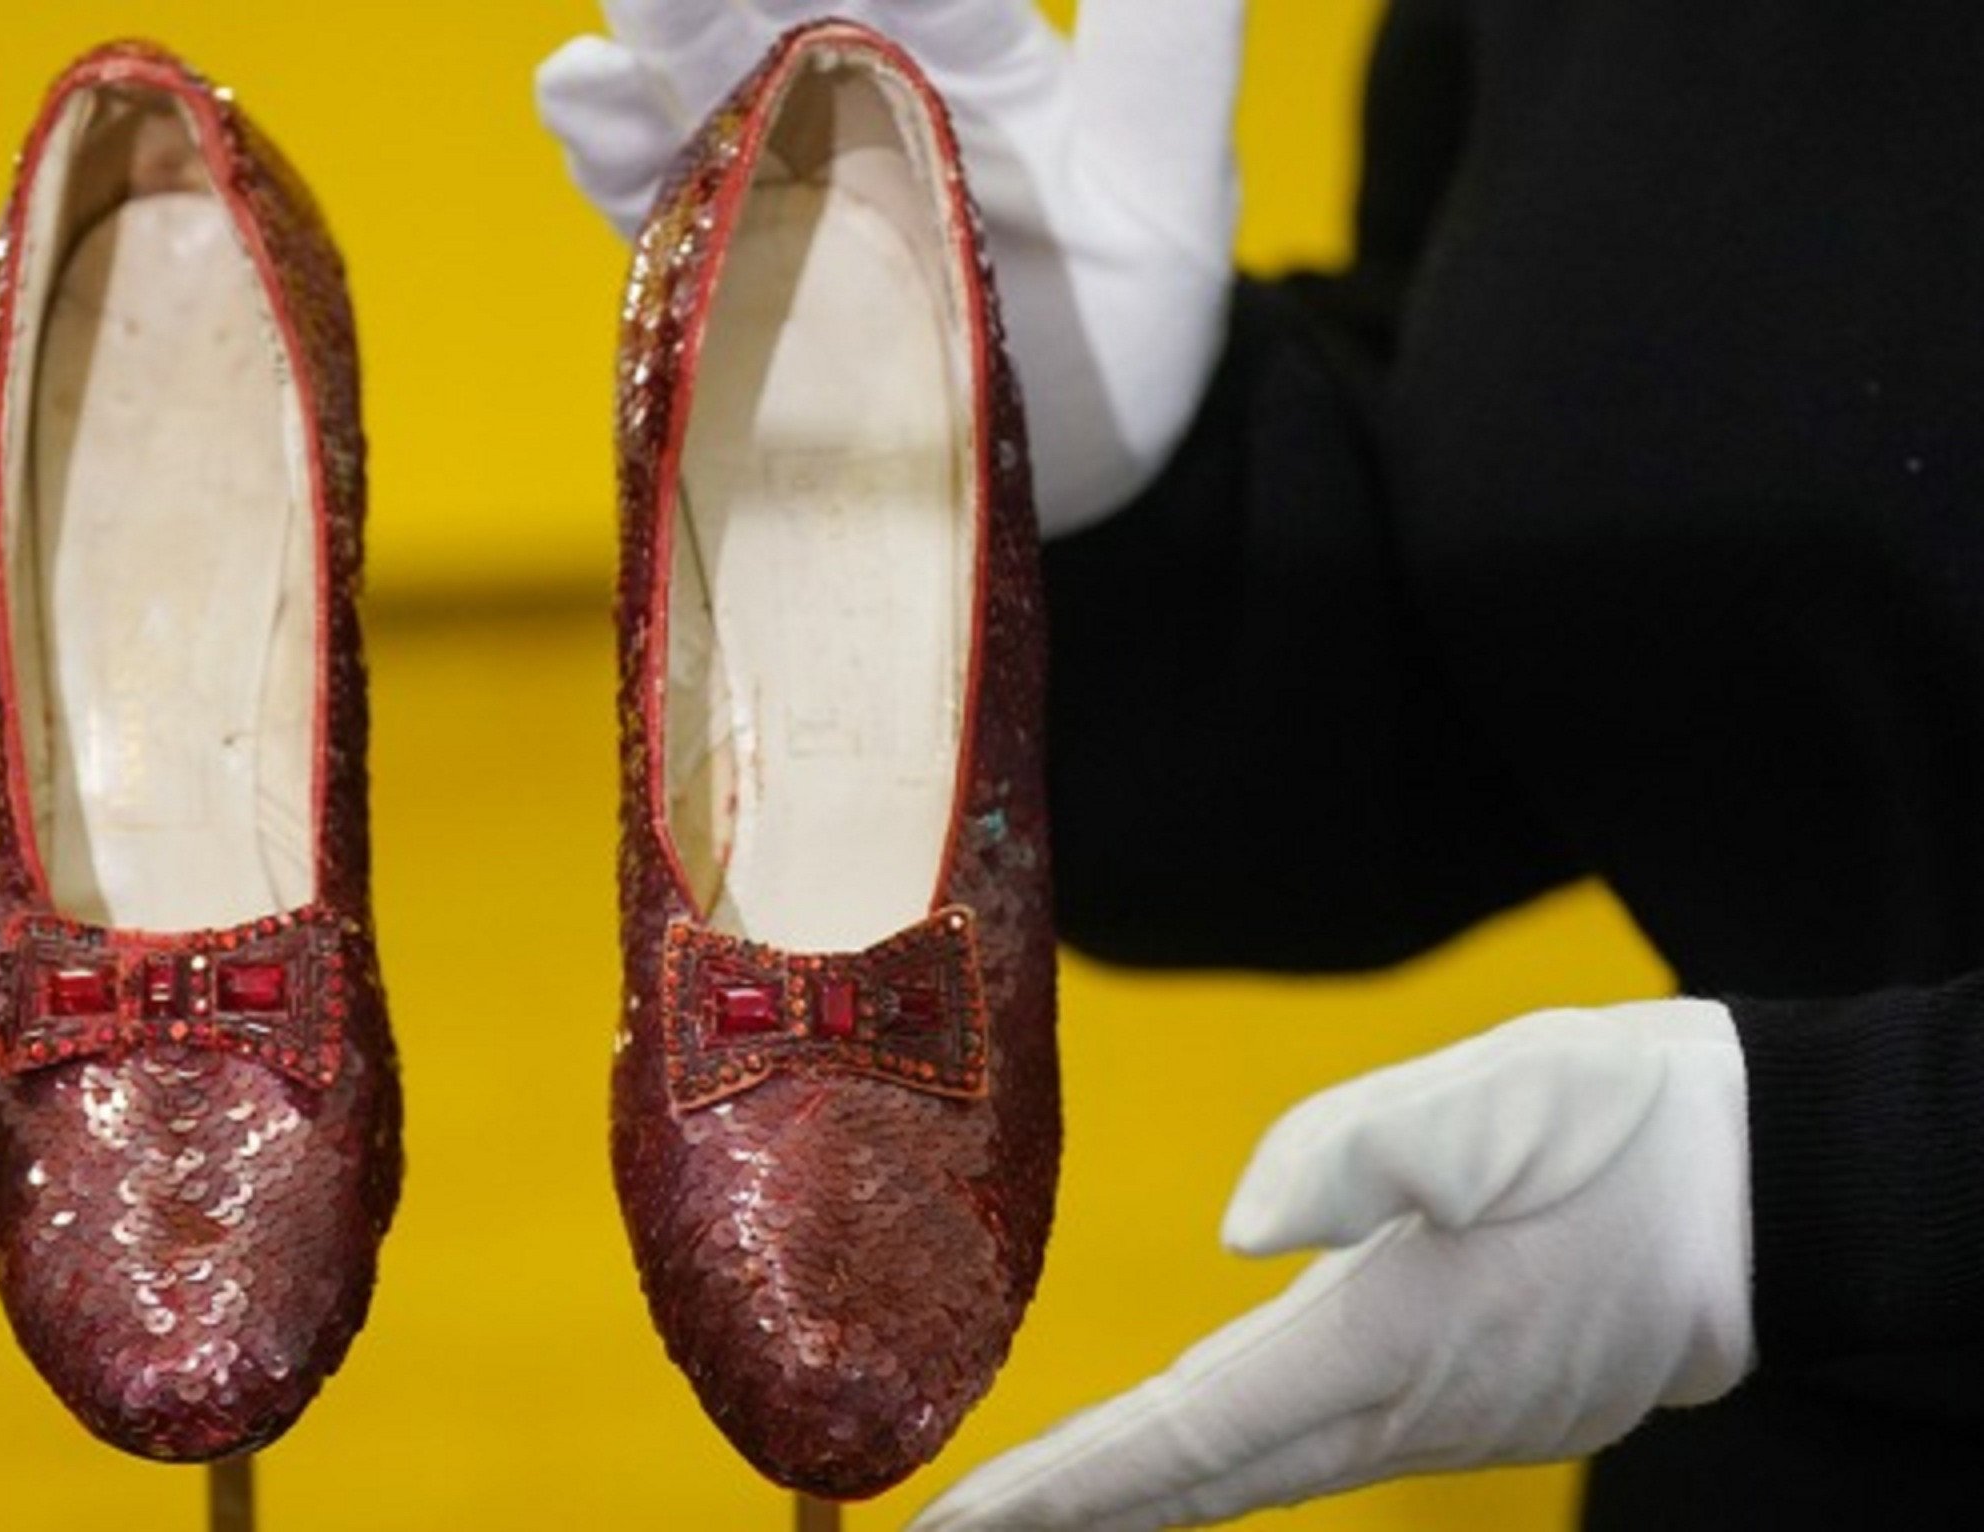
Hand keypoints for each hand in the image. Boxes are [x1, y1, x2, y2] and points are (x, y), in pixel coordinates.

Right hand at [537, 0, 1248, 535]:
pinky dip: (610, 148)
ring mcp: (776, 177)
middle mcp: (850, 90)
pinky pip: (653, 200)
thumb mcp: (1172, 165)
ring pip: (688, 80)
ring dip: (650, 37)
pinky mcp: (722, 265)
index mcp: (960, 42)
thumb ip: (1167, 34)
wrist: (1075, 461)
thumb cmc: (1132, 300)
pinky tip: (581, 93)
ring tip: (608, 38)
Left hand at [912, 1000, 1753, 1530]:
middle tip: (954, 1531)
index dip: (1061, 1486)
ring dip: (1136, 1497)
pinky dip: (1213, 1470)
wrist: (1769, 1184)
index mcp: (1381, 1338)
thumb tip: (1237, 1229)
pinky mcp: (1463, 1398)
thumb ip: (1345, 1156)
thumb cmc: (1621, 1131)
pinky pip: (1303, 1453)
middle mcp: (1397, 1407)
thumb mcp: (1484, 1105)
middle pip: (1196, 1480)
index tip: (959, 1521)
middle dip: (1070, 1510)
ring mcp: (1435, 1417)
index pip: (1181, 1438)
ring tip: (1034, 1505)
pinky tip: (1177, 1464)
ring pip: (1249, 1475)